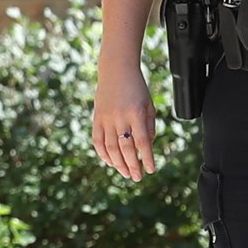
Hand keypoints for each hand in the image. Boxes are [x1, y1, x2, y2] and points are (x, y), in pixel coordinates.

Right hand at [92, 60, 161, 180]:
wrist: (116, 69)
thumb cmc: (137, 88)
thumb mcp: (148, 105)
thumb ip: (149, 127)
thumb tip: (146, 148)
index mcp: (136, 113)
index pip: (143, 142)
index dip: (147, 158)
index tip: (151, 170)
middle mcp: (120, 117)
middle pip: (126, 148)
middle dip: (133, 166)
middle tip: (137, 177)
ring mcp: (106, 118)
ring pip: (111, 148)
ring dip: (118, 164)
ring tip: (126, 173)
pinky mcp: (96, 118)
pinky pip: (98, 141)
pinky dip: (103, 154)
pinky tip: (110, 162)